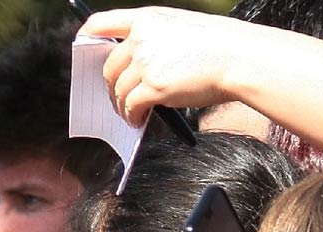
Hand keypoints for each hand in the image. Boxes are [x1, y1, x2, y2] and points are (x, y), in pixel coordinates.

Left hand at [82, 7, 257, 124]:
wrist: (240, 57)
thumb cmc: (218, 46)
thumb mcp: (181, 28)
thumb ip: (153, 40)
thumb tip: (132, 67)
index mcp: (147, 19)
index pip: (103, 23)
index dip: (87, 35)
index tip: (82, 44)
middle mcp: (141, 39)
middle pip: (109, 68)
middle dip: (111, 87)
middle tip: (117, 99)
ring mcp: (146, 63)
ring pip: (119, 91)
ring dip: (121, 106)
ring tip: (131, 114)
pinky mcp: (152, 87)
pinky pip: (130, 107)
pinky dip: (131, 117)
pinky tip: (138, 121)